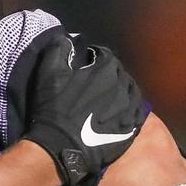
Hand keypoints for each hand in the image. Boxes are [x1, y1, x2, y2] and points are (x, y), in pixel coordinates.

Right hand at [22, 36, 145, 185]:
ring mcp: (130, 107)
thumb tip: (68, 39)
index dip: (93, 59)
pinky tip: (116, 114)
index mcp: (106, 68)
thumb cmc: (54, 108)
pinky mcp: (131, 127)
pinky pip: (136, 113)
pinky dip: (128, 110)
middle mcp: (123, 85)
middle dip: (107, 75)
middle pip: (118, 73)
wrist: (61, 146)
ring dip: (119, 92)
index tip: (84, 67)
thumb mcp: (49, 73)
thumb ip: (59, 49)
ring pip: (130, 92)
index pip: (104, 55)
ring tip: (106, 100)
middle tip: (93, 85)